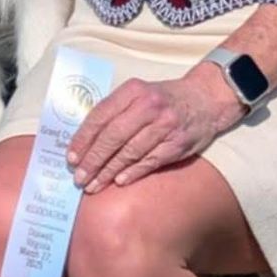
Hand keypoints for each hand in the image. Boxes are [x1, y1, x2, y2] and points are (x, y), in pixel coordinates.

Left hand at [66, 64, 244, 193]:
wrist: (206, 98)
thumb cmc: (164, 98)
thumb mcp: (139, 93)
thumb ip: (115, 111)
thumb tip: (85, 141)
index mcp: (133, 91)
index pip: (101, 116)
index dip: (84, 139)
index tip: (71, 157)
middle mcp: (149, 106)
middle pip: (113, 136)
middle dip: (93, 160)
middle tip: (79, 177)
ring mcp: (165, 125)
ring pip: (130, 152)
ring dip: (108, 171)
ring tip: (93, 185)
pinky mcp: (178, 143)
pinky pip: (150, 161)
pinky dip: (132, 173)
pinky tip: (118, 181)